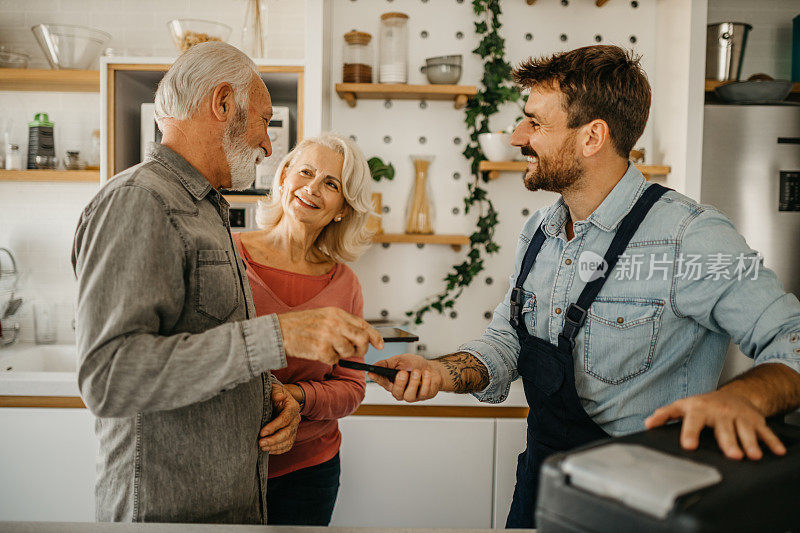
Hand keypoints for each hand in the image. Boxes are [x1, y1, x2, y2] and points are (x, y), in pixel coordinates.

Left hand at [258, 381, 300, 453]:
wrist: (280, 398)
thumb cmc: (275, 393)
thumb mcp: (275, 389)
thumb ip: (275, 391)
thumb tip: (277, 396)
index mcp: (292, 407)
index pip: (285, 419)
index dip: (274, 427)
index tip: (262, 432)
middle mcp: (295, 419)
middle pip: (287, 433)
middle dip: (274, 439)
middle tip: (260, 443)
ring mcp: (294, 428)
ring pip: (288, 441)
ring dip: (275, 446)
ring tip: (262, 448)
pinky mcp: (291, 435)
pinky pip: (288, 446)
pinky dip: (279, 450)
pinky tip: (269, 450)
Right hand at [277, 307, 383, 364]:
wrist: (279, 331)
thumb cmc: (300, 325)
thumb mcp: (324, 316)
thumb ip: (342, 323)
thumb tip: (361, 336)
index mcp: (336, 313)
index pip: (363, 324)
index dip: (375, 336)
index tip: (380, 344)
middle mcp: (334, 322)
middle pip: (361, 339)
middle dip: (362, 349)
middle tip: (355, 352)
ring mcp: (328, 336)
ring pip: (349, 352)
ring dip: (342, 355)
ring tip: (329, 349)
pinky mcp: (320, 349)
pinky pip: (334, 360)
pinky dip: (329, 359)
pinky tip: (319, 352)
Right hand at [369, 354, 443, 402]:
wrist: (432, 368)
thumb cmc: (415, 365)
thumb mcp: (400, 360)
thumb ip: (387, 363)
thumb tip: (375, 365)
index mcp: (392, 382)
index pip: (381, 382)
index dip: (376, 378)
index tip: (372, 373)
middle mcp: (401, 391)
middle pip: (396, 393)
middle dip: (400, 383)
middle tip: (403, 372)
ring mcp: (412, 395)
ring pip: (409, 396)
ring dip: (414, 382)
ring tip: (417, 371)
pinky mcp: (423, 396)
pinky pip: (423, 393)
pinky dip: (426, 381)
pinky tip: (426, 374)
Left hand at [645, 389, 786, 459]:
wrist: (733, 395)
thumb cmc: (703, 405)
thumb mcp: (682, 406)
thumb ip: (665, 415)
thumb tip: (648, 424)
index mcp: (699, 409)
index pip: (693, 421)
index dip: (690, 432)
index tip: (689, 445)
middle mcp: (720, 411)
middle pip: (723, 428)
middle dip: (728, 441)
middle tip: (731, 455)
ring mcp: (739, 415)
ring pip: (745, 430)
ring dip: (750, 442)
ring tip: (753, 456)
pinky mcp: (755, 420)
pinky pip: (765, 432)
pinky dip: (772, 442)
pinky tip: (777, 451)